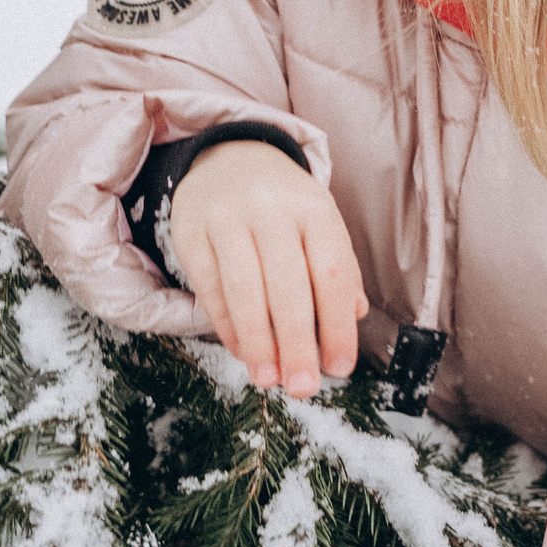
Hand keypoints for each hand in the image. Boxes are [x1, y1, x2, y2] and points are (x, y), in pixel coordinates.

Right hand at [167, 140, 367, 396]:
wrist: (227, 160)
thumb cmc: (284, 207)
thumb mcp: (319, 225)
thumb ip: (338, 271)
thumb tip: (354, 319)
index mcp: (314, 208)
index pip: (331, 272)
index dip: (337, 325)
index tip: (339, 367)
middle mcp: (271, 209)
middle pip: (288, 285)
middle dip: (297, 343)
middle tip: (304, 386)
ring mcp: (228, 219)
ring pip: (245, 290)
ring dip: (258, 342)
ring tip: (269, 379)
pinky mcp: (192, 234)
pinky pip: (210, 289)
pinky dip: (227, 326)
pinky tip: (243, 352)